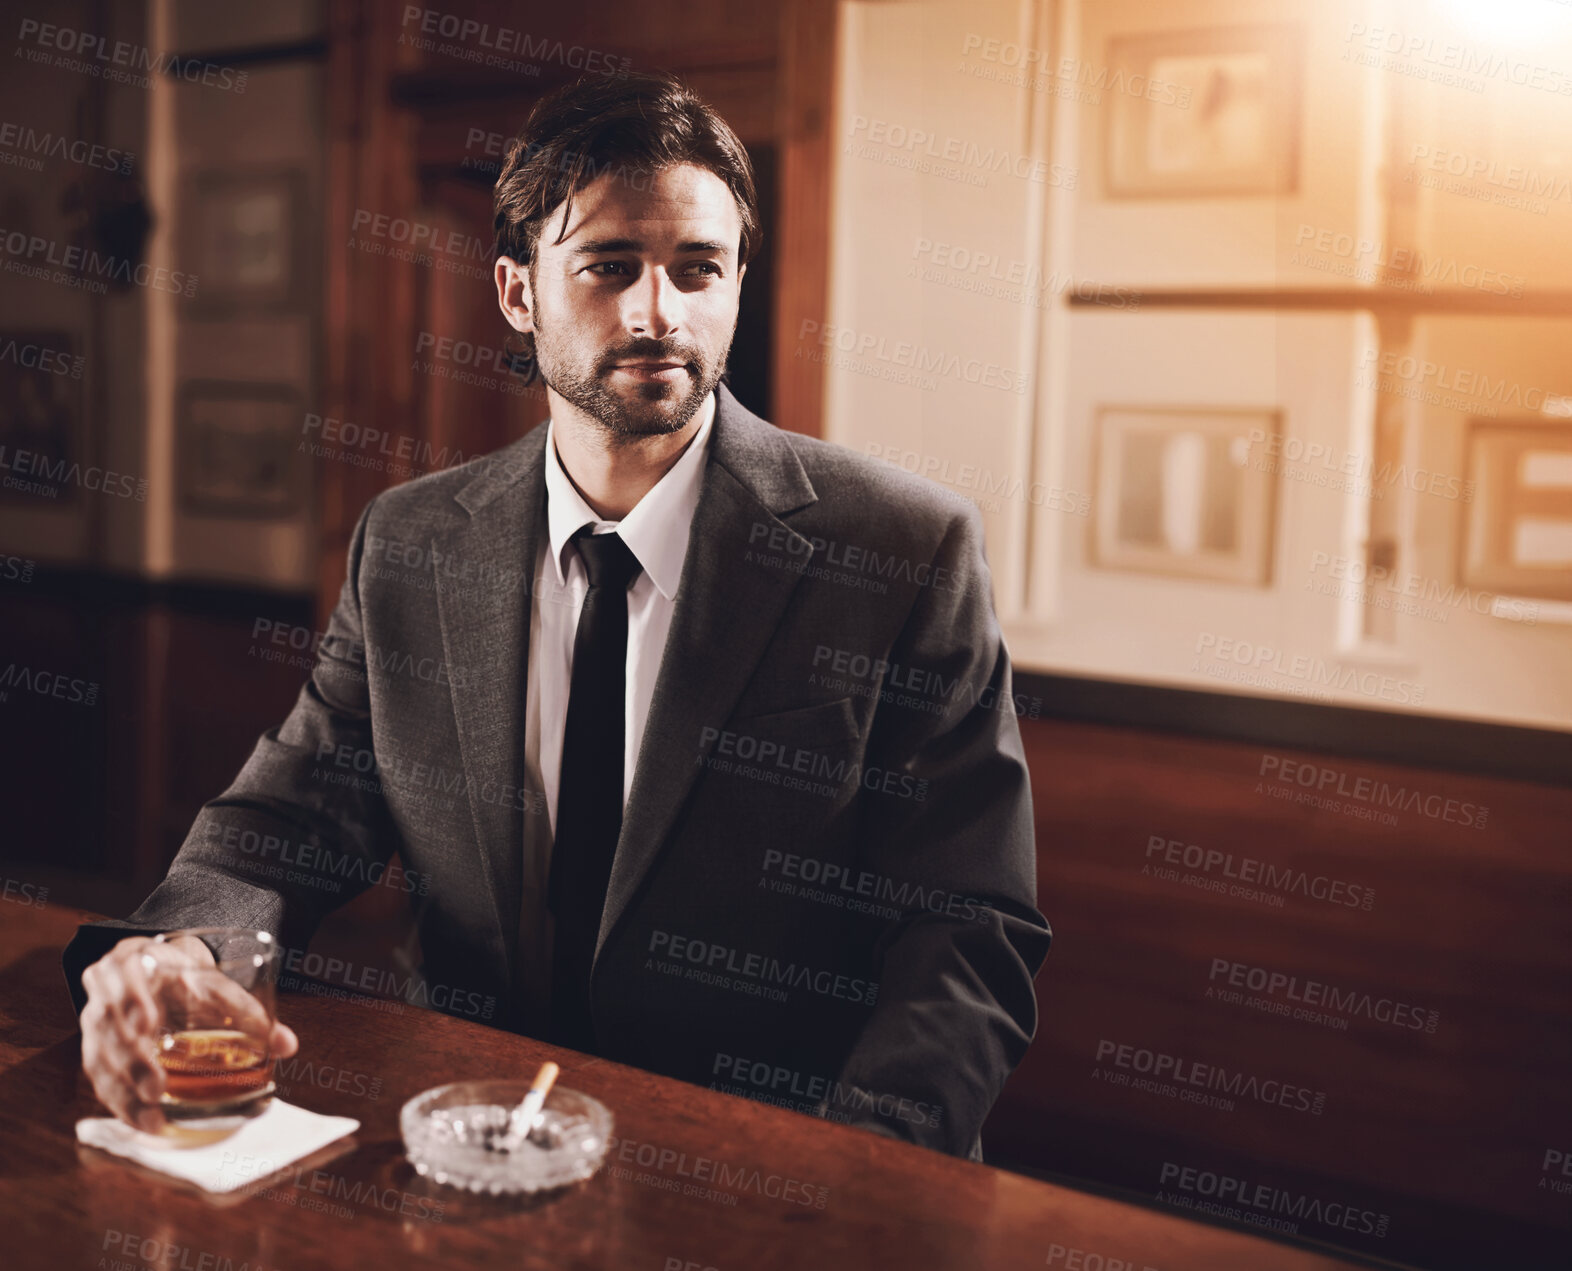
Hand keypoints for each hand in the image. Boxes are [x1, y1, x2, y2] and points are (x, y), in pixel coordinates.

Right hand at [79, 935, 298, 1133]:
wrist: (160, 973)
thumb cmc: (188, 978)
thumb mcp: (216, 985)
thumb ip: (247, 1011)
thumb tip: (287, 1045)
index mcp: (133, 960)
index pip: (125, 976)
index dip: (130, 1000)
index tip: (146, 1024)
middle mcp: (104, 990)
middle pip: (108, 1025)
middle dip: (131, 1060)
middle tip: (157, 1088)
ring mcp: (93, 1021)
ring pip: (99, 1058)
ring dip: (125, 1092)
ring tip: (154, 1119)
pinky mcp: (94, 1050)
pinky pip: (100, 1080)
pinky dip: (121, 1104)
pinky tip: (143, 1123)